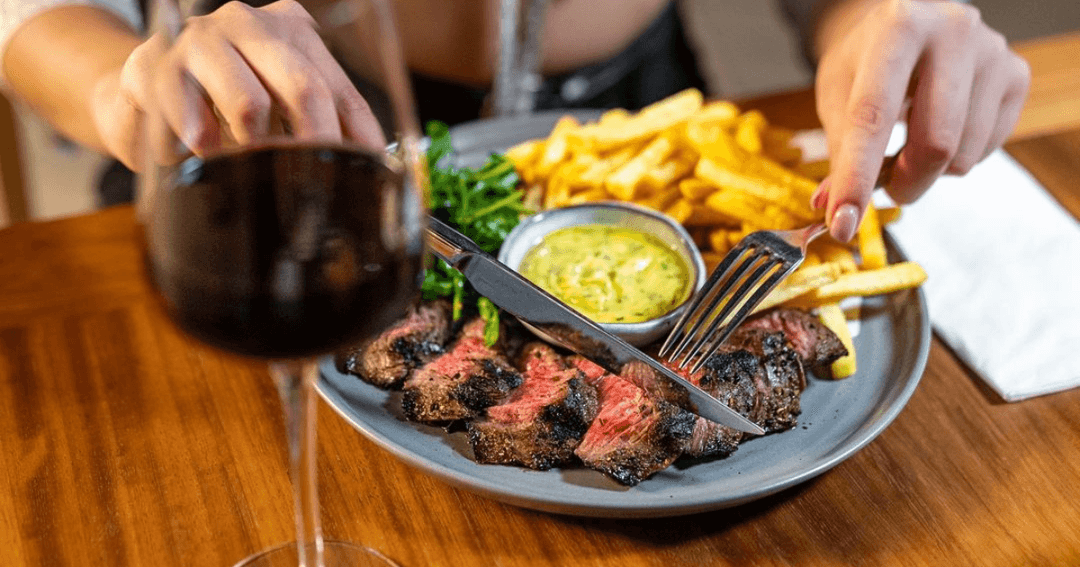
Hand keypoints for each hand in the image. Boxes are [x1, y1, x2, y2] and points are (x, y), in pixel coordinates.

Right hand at [89, 0, 385, 169]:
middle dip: (314, 144)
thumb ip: (324, 126)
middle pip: (303, 88)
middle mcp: (248, 24)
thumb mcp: (278, 108)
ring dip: (255, 151)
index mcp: (290, 31)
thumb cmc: (222, 103)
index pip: (338, 90)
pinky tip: (196, 157)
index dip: (356, 139)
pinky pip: (193, 124)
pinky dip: (202, 153)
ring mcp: (199, 38)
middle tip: (314, 187)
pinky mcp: (153, 65)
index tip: (363, 176)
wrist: (143, 90)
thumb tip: (375, 166)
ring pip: (248, 104)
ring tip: (247, 167)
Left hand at [811, 0, 1029, 240]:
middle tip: (886, 187)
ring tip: (911, 142)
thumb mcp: (838, 91)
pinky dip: (956, 159)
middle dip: (903, 184)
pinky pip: (985, 151)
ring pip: (961, 156)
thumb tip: (833, 209)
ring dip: (929, 173)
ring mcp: (992, 52)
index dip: (855, 178)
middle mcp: (952, 31)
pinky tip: (942, 127)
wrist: (907, 22)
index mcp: (897, 27)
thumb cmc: (868, 59)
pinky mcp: (1016, 75)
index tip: (843, 223)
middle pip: (934, 144)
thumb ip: (838, 150)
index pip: (872, 118)